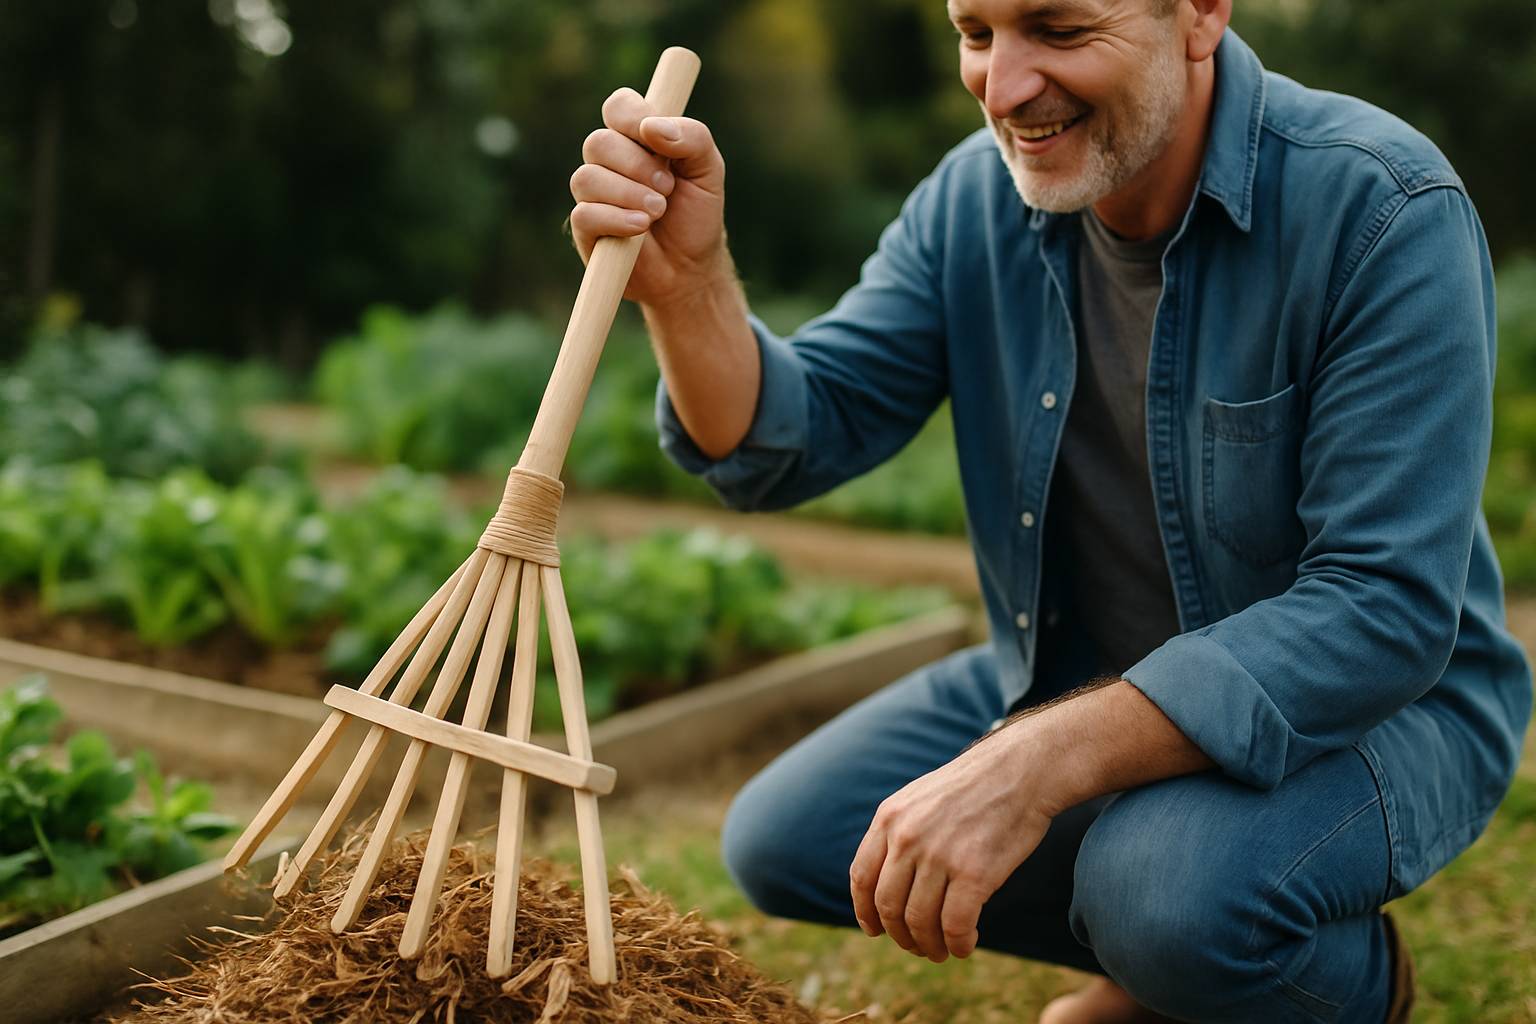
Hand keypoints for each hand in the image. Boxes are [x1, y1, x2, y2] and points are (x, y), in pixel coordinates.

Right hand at [569, 87, 729, 305]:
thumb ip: (693, 137)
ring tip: (658, 212)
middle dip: (636, 164)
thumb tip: (652, 126)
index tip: (655, 137)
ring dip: (629, 194)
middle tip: (667, 186)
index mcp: (637, 139)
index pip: (618, 106)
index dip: (631, 116)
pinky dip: (617, 219)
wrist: (691, 270)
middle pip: (599, 142)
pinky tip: (640, 229)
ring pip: (587, 178)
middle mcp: (610, 162)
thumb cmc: (696, 215)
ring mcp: (594, 195)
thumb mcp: (709, 171)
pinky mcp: (586, 229)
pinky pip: (585, 214)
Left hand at [848, 724, 1056, 962]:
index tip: (874, 930)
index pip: (862, 877)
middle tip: (917, 947)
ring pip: (919, 921)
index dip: (865, 911)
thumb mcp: (920, 797)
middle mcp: (907, 837)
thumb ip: (900, 832)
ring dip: (929, 945)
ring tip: (941, 951)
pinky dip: (957, 944)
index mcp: (890, 817)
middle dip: (900, 935)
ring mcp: (939, 855)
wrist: (1022, 770)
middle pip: (888, 905)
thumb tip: (888, 880)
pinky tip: (965, 946)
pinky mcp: (975, 873)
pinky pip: (955, 925)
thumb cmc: (975, 787)